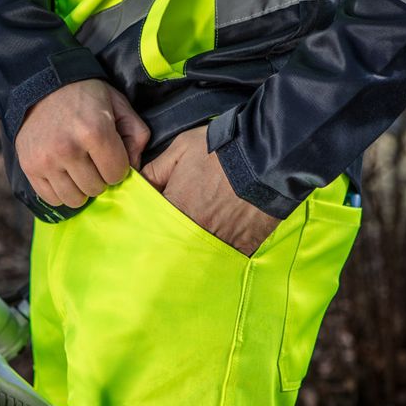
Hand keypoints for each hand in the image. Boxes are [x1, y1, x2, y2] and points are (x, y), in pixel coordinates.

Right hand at [15, 79, 149, 207]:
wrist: (43, 85)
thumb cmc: (86, 97)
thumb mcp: (119, 105)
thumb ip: (136, 136)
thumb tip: (134, 169)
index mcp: (94, 131)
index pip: (116, 175)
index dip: (117, 167)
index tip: (109, 156)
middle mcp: (68, 148)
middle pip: (95, 188)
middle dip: (99, 178)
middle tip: (92, 162)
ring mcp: (46, 160)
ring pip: (74, 199)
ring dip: (80, 188)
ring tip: (78, 170)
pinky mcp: (29, 167)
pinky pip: (51, 199)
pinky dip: (60, 192)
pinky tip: (63, 175)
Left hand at [141, 126, 279, 255]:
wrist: (269, 155)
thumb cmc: (222, 148)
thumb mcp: (180, 149)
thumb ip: (154, 171)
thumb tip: (136, 184)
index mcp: (175, 208)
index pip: (150, 224)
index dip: (149, 222)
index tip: (152, 220)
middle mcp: (194, 230)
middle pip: (172, 245)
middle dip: (168, 240)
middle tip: (167, 238)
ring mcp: (220, 240)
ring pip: (197, 254)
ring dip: (192, 249)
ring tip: (194, 241)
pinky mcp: (243, 246)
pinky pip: (225, 257)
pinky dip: (220, 252)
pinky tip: (218, 244)